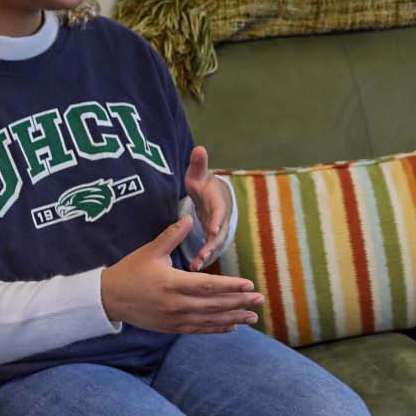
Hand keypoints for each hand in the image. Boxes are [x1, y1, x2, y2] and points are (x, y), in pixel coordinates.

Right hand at [102, 216, 264, 333]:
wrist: (109, 298)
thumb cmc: (130, 271)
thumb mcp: (150, 251)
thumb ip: (172, 235)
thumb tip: (189, 219)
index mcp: (172, 283)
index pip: (208, 286)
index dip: (231, 286)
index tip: (250, 285)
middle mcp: (176, 304)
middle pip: (214, 305)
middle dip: (239, 303)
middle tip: (260, 300)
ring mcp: (174, 318)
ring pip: (209, 320)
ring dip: (233, 319)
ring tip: (253, 317)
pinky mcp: (171, 328)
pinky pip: (199, 329)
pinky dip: (217, 328)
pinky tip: (232, 327)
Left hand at [183, 145, 226, 271]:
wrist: (212, 194)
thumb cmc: (203, 183)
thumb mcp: (198, 174)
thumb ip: (198, 163)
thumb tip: (199, 148)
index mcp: (218, 202)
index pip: (220, 212)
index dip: (217, 221)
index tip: (212, 229)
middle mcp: (222, 218)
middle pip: (220, 233)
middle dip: (212, 244)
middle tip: (203, 254)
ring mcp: (218, 229)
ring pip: (215, 244)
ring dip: (207, 255)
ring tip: (196, 266)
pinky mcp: (213, 237)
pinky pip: (209, 249)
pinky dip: (203, 257)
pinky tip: (193, 268)